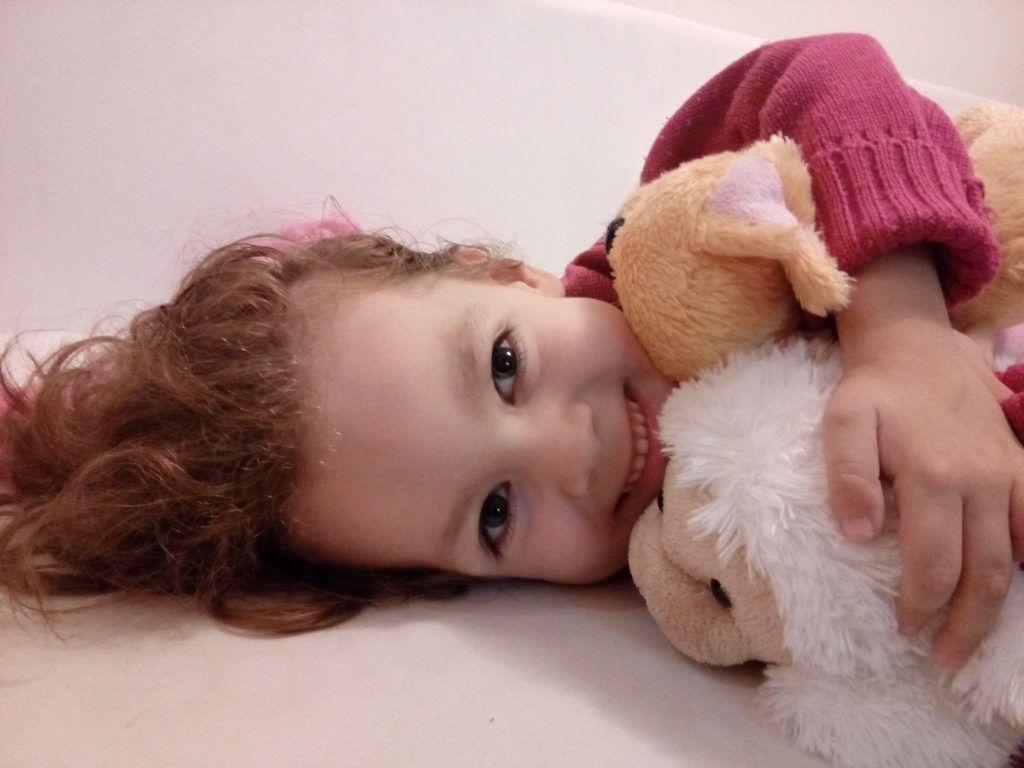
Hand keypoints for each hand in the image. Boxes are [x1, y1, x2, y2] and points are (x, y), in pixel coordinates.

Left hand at [826, 247, 1023, 668]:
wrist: (916, 347)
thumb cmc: (874, 390)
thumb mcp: (843, 422)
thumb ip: (847, 476)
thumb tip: (859, 535)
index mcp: (933, 476)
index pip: (932, 563)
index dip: (921, 604)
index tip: (905, 631)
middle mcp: (979, 481)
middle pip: (981, 572)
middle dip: (964, 624)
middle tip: (943, 657)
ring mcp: (1007, 474)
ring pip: (1014, 557)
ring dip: (997, 604)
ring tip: (972, 637)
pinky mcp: (1020, 464)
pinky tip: (1011, 583)